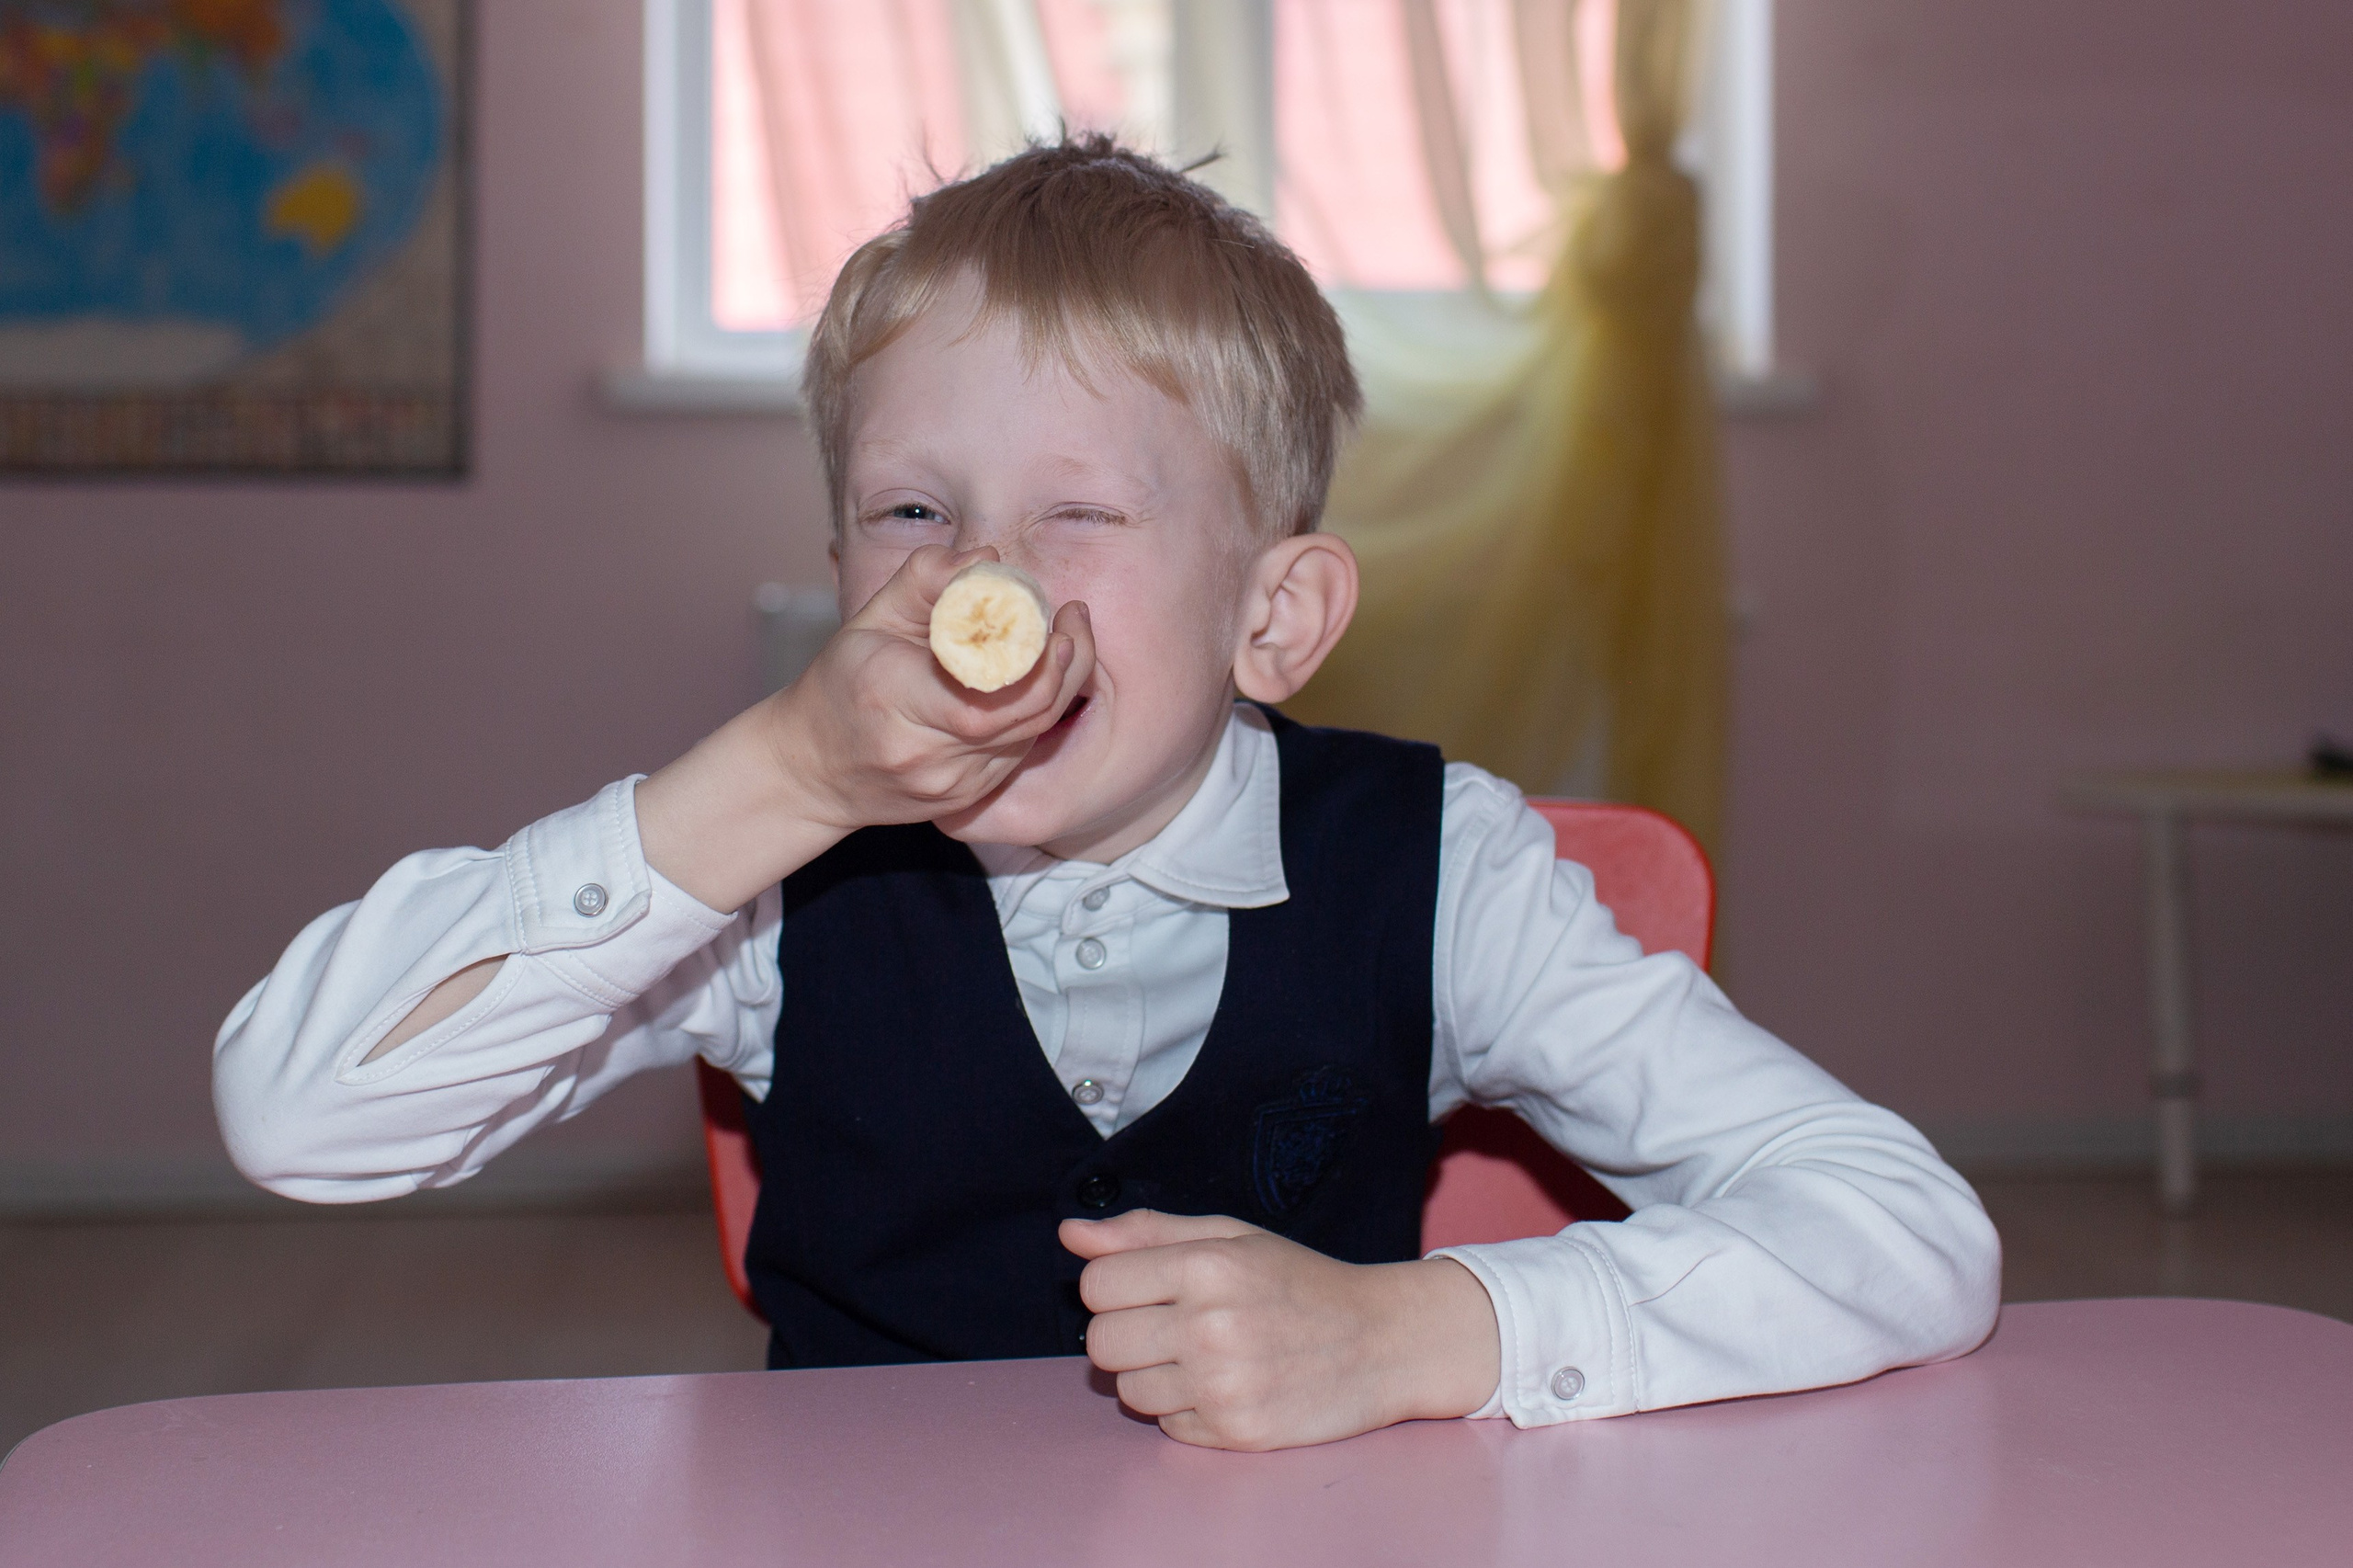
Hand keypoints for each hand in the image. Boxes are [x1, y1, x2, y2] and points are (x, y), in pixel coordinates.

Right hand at [636, 544, 1092, 910]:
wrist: (810, 771)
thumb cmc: (840, 685)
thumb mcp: (868, 619)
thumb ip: (926, 580)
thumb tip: (987, 559)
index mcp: (896, 700)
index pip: (988, 693)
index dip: (1036, 658)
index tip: (1055, 613)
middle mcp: (927, 753)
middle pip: (1026, 716)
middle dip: (1065, 665)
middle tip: (1074, 620)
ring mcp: (952, 785)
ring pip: (1031, 735)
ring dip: (1058, 687)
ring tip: (1062, 641)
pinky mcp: (969, 800)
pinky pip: (1018, 752)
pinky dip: (1033, 714)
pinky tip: (1035, 681)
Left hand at [1062, 1210, 1500, 1450]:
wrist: (1383, 1341)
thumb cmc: (1301, 1283)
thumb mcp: (1231, 1238)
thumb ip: (1147, 1233)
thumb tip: (1071, 1234)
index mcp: (1207, 1265)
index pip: (1098, 1284)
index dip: (1115, 1288)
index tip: (1148, 1289)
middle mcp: (1211, 1325)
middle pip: (1101, 1343)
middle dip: (1126, 1335)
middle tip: (1172, 1326)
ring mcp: (1223, 1383)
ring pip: (1129, 1390)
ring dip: (1154, 1376)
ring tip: (1206, 1357)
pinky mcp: (1236, 1431)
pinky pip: (1168, 1427)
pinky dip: (1188, 1411)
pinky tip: (1228, 1386)